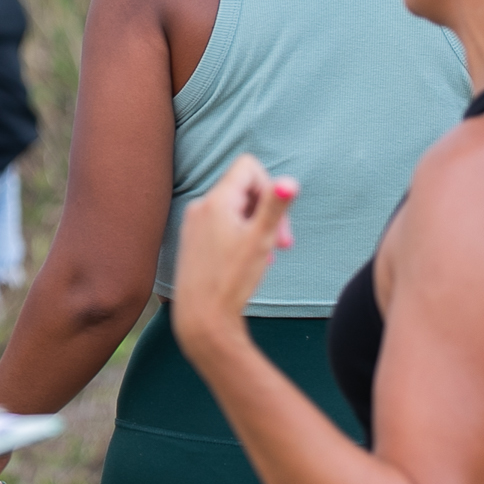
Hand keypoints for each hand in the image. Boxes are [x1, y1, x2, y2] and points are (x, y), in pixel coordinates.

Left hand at [169, 154, 298, 362]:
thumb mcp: (260, 240)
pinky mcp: (192, 239)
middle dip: (267, 212)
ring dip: (256, 227)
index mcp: (216, 200)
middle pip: (244, 189)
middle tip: (282, 244)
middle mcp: (200, 206)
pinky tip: (247, 262)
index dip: (270, 187)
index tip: (277, 220)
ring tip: (264, 257)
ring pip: (235, 209)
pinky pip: (222, 224)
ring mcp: (193, 223)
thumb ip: (275, 207)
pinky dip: (240, 236)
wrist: (201, 317)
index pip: (248, 166)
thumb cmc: (232, 279)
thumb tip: (290, 181)